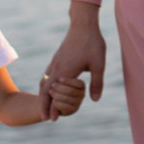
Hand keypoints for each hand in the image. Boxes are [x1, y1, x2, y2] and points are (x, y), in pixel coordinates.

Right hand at [43, 2, 105, 120]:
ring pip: (44, 82)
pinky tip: (50, 88)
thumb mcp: (98, 64)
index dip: (51, 107)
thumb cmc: (92, 43)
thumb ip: (97, 83)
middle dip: (44, 105)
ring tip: (46, 106)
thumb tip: (95, 100)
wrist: (83, 23)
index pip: (53, 94)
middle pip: (44, 90)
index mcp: (65, 71)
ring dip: (44, 95)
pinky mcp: (57, 58)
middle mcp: (56, 68)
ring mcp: (55, 62)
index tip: (52, 119)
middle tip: (44, 118)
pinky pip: (47, 75)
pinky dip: (46, 85)